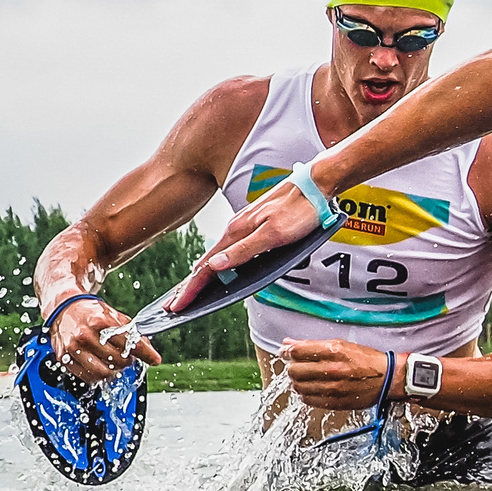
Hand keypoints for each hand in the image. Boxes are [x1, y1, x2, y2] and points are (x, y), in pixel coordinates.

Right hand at [49, 297, 162, 381]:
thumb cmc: (90, 312)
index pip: (129, 343)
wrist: (64, 308)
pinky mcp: (64, 358)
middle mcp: (85, 335)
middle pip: (117, 360)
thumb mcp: (113, 316)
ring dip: (114, 372)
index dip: (146, 353)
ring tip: (116, 364)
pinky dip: (99, 376)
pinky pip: (87, 377)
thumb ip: (131, 332)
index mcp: (100, 322)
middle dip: (128, 362)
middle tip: (129, 359)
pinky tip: (102, 368)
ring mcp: (73, 348)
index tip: (155, 359)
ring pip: (102, 373)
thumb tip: (148, 349)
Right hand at [176, 185, 320, 308]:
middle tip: (174, 305)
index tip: (176, 306)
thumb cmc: (301, 209)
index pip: (206, 267)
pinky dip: (218, 264)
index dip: (191, 289)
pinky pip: (229, 249)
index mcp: (237, 232)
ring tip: (189, 292)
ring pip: (217, 255)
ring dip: (202, 275)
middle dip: (190, 285)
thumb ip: (245, 251)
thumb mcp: (274, 234)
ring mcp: (245, 227)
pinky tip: (218, 269)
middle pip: (207, 262)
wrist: (317, 184)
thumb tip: (215, 266)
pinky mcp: (255, 226)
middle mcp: (236, 229)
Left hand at [280, 339, 397, 409]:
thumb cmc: (366, 359)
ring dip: (298, 381)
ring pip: (299, 386)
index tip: (286, 352)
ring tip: (306, 377)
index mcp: (335, 351)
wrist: (387, 379)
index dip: (288, 351)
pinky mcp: (334, 402)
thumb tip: (288, 344)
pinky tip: (314, 387)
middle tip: (298, 365)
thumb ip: (313, 344)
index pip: (298, 351)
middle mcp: (332, 370)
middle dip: (293, 366)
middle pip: (294, 370)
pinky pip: (308, 399)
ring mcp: (333, 388)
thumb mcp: (342, 344)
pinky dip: (306, 393)